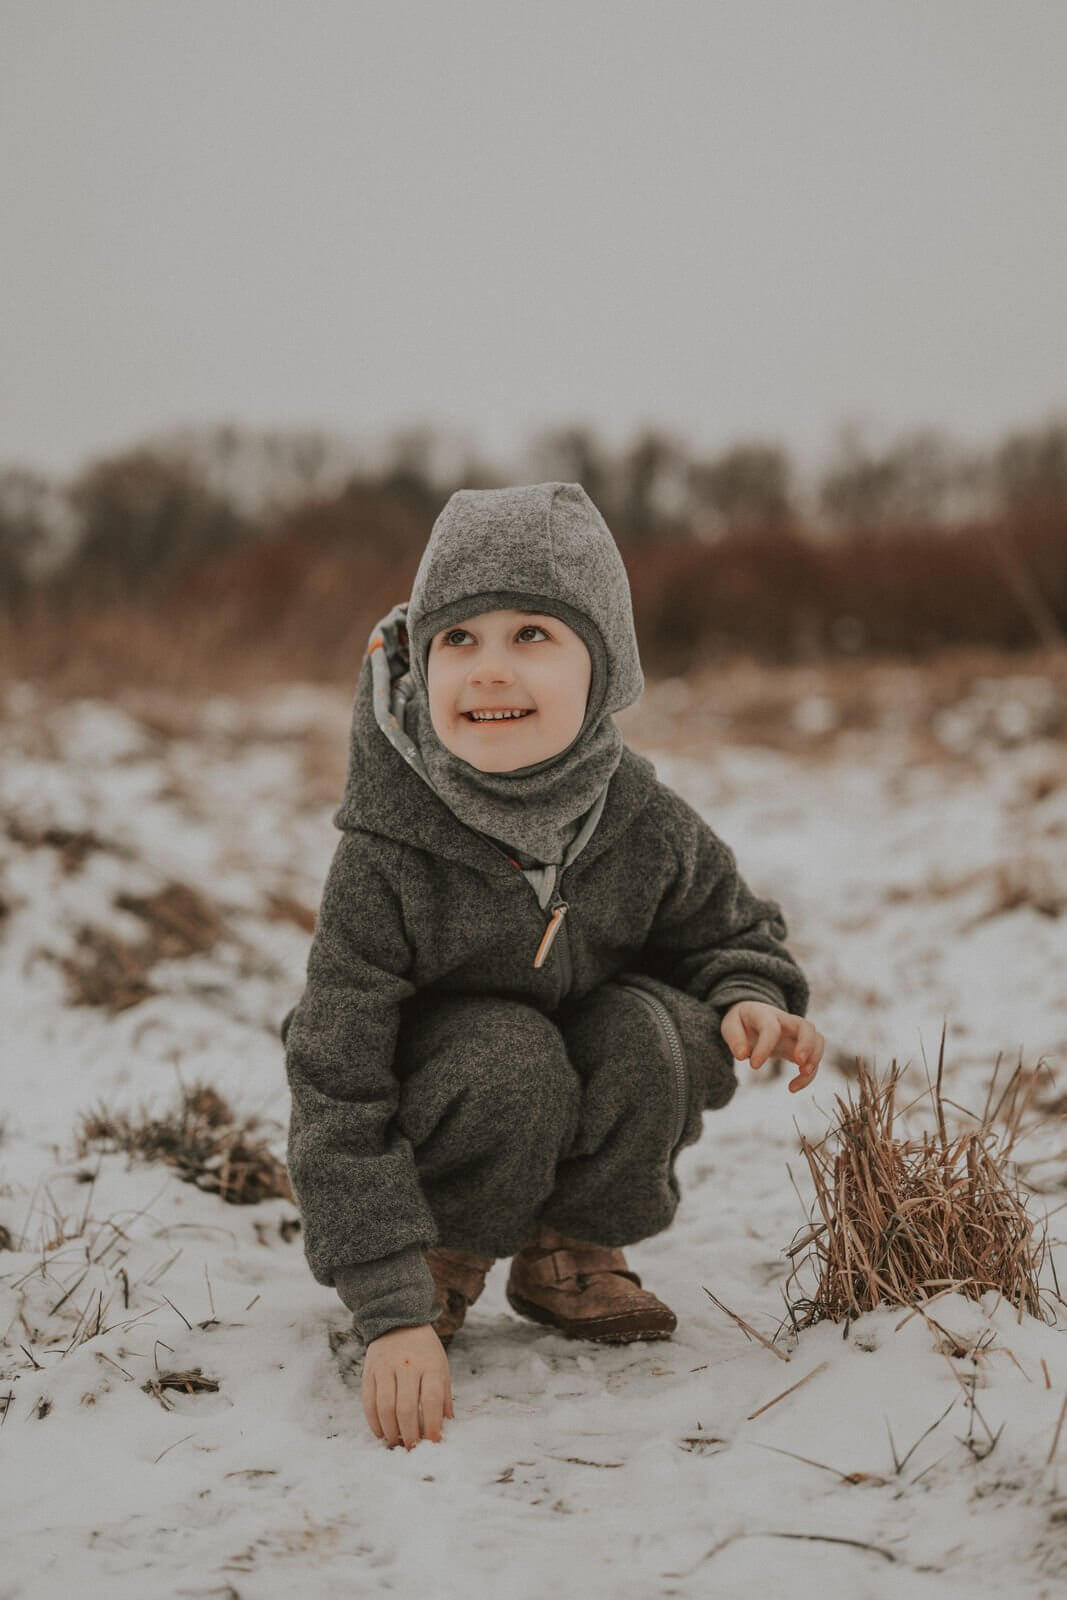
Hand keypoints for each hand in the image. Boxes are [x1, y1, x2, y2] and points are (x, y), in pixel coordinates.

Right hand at [362, 1323, 453, 1448]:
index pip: (431, 1399)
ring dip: (391, 1431)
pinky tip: (381, 1433)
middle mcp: (407, 1365)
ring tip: (397, 1443)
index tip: (433, 1443)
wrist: (398, 1319)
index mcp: (430, 1364)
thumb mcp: (441, 1366)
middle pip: (406, 1407)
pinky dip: (374, 1422)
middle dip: (409, 1434)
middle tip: (412, 1448)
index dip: (432, 1425)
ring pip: (385, 1407)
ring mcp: (386, 1367)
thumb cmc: (425, 1351)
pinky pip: (369, 1402)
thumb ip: (444, 1396)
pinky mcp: (369, 1371)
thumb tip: (447, 1427)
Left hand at [720, 1001, 823, 1092]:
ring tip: (803, 1074)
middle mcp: (786, 1021)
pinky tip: (793, 1087)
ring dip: (815, 1057)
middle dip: (807, 1044)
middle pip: (806, 1026)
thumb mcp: (730, 1025)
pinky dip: (809, 1074)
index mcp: (765, 1014)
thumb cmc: (742, 1022)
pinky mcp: (801, 1046)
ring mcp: (796, 1033)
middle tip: (799, 1062)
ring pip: (817, 1039)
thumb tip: (742, 1056)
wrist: (752, 1016)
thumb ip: (734, 1038)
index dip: (764, 1047)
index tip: (753, 1066)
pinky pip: (814, 1058)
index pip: (771, 1027)